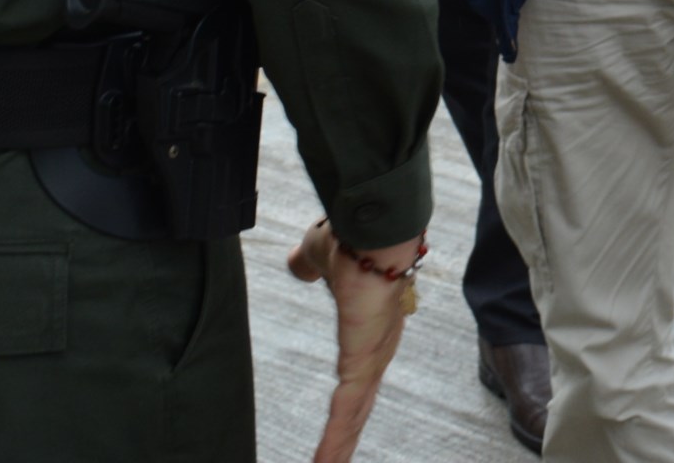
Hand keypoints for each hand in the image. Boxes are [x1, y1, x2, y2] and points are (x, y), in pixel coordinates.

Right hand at [289, 220, 421, 462]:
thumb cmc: (352, 239)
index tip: (344, 433)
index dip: (349, 410)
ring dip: (339, 449)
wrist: (373, 232)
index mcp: (369, 334)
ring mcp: (371, 360)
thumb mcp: (320, 256)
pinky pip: (345, 410)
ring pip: (352, 418)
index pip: (358, 383)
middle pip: (359, 410)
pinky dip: (335, 439)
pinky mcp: (362, 362)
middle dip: (346, 441)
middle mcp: (376, 353)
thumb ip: (308, 265)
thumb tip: (297, 264)